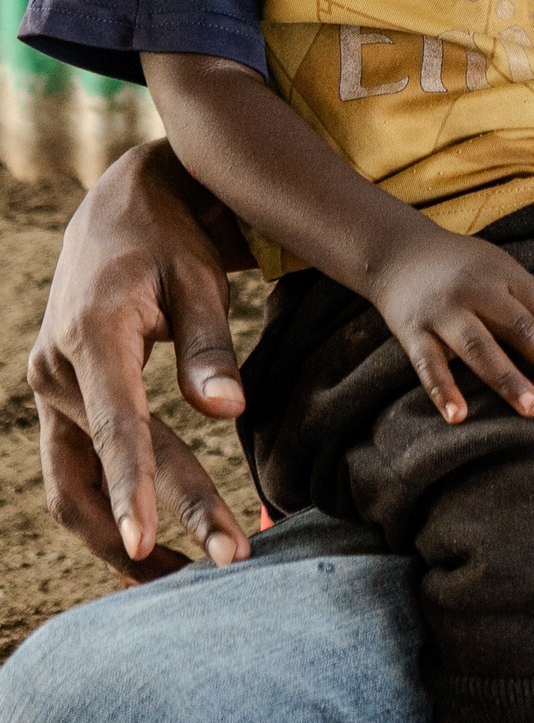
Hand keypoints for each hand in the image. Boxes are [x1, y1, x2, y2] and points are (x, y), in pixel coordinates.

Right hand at [27, 142, 253, 579]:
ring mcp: (50, 389)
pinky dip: (105, 509)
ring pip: (71, 486)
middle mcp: (56, 371)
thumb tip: (230, 413)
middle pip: (103, 466)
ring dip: (115, 537)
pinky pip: (73, 470)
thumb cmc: (168, 239)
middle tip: (228, 558)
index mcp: (91, 336)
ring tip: (180, 580)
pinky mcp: (59, 398)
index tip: (149, 540)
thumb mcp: (198, 277)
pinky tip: (147, 544)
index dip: (134, 487)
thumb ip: (210, 346)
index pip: (116, 426)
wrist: (119, 207)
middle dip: (161, 519)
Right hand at [369, 223, 533, 423]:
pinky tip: (459, 417)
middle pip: (518, 326)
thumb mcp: (502, 271)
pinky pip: (428, 365)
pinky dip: (443, 390)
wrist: (398, 252)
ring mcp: (443, 311)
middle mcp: (474, 290)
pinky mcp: (412, 332)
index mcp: (502, 273)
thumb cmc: (462, 267)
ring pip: (478, 347)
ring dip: (508, 379)